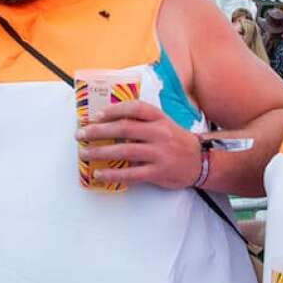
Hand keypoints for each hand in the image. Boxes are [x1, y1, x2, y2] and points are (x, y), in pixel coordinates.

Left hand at [77, 100, 199, 188]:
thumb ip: (142, 121)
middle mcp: (160, 133)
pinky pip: (131, 174)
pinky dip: (113, 174)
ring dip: (101, 152)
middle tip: (81, 134)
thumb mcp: (164, 124)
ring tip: (84, 154)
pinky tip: (99, 174)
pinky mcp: (158, 172)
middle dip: (99, 131)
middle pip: (125, 128)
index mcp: (160, 118)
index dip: (114, 110)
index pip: (135, 108)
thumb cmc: (176, 141)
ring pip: (125, 150)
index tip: (96, 115)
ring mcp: (159, 153)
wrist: (200, 162)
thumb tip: (109, 121)